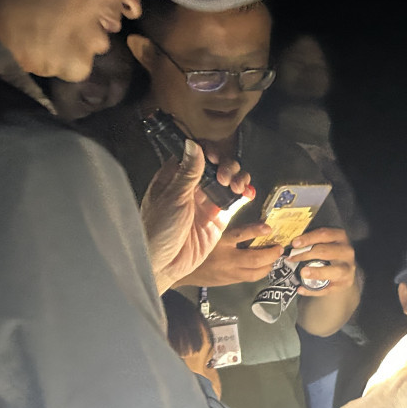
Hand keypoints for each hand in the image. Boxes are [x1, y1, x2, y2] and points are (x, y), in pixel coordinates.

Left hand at [141, 140, 252, 292]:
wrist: (164, 264)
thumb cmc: (158, 230)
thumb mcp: (173, 198)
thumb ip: (188, 172)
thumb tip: (193, 143)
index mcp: (175, 178)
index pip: (195, 154)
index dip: (207, 151)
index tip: (214, 158)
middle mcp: (192, 187)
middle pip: (216, 165)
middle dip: (226, 166)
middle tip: (224, 178)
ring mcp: (207, 201)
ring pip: (229, 180)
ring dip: (237, 178)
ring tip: (237, 187)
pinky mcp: (219, 217)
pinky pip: (236, 201)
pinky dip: (245, 194)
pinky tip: (248, 193)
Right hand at [175, 221, 283, 287]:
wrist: (180, 270)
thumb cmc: (197, 247)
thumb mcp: (212, 233)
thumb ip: (231, 228)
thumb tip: (254, 223)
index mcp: (220, 243)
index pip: (241, 234)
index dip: (257, 230)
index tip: (270, 228)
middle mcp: (226, 260)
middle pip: (256, 259)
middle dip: (271, 254)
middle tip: (279, 248)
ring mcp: (229, 274)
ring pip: (255, 273)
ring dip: (268, 266)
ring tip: (273, 258)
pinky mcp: (229, 282)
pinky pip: (248, 278)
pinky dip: (258, 272)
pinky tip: (261, 265)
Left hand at [288, 227, 356, 296]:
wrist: (343, 272)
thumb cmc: (328, 253)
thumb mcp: (324, 243)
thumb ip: (311, 242)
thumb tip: (291, 245)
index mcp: (340, 237)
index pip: (324, 234)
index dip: (308, 238)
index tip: (294, 243)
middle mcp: (347, 251)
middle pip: (325, 251)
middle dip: (306, 254)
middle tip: (291, 258)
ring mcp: (347, 269)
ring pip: (333, 270)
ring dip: (316, 272)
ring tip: (302, 273)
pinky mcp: (344, 283)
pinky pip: (327, 288)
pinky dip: (313, 290)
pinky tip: (300, 289)